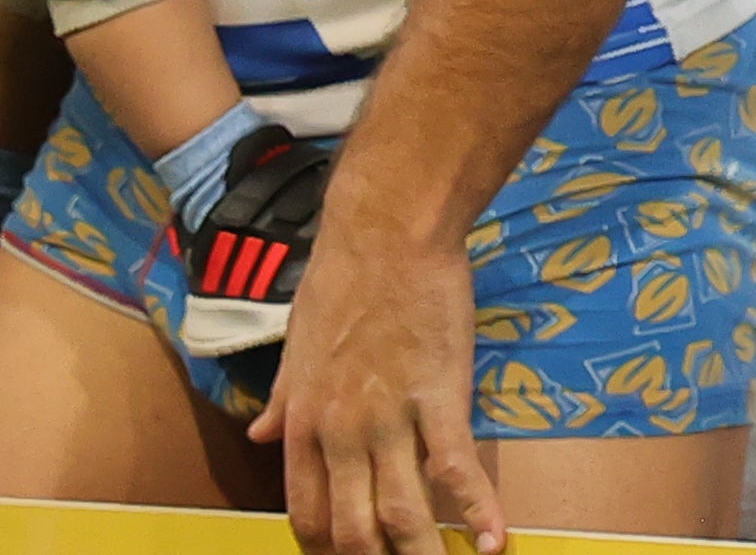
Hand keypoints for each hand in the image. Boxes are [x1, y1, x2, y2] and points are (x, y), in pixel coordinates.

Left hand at [259, 215, 503, 554]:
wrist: (388, 233)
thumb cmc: (343, 281)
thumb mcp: (296, 345)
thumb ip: (281, 399)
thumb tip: (259, 434)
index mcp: (302, 424)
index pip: (308, 516)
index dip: (329, 553)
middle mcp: (339, 434)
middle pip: (352, 532)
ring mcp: (390, 419)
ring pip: (402, 515)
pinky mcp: (440, 396)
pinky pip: (455, 470)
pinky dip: (478, 513)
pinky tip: (496, 541)